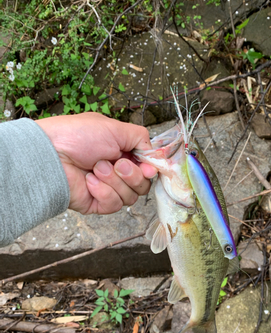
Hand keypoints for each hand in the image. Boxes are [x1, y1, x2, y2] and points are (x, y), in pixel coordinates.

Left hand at [36, 112, 156, 214]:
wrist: (51, 154)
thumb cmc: (77, 136)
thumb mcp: (115, 128)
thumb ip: (141, 138)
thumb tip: (157, 156)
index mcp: (123, 153)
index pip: (148, 168)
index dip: (151, 169)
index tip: (148, 166)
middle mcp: (117, 172)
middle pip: (143, 185)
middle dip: (132, 175)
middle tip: (117, 163)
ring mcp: (108, 189)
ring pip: (131, 197)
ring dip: (114, 181)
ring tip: (96, 168)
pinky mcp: (98, 204)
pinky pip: (114, 204)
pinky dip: (103, 192)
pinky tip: (89, 181)